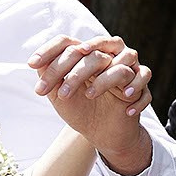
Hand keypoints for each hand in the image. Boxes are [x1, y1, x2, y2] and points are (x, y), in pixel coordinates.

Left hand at [28, 34, 150, 112]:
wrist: (100, 133)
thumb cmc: (80, 108)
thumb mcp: (58, 94)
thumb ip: (49, 77)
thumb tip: (38, 63)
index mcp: (84, 54)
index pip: (68, 42)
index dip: (50, 50)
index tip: (32, 65)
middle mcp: (106, 56)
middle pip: (93, 52)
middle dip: (74, 72)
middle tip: (60, 94)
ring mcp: (126, 69)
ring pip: (121, 63)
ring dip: (105, 80)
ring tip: (90, 96)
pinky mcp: (140, 85)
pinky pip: (143, 77)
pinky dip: (136, 90)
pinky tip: (125, 107)